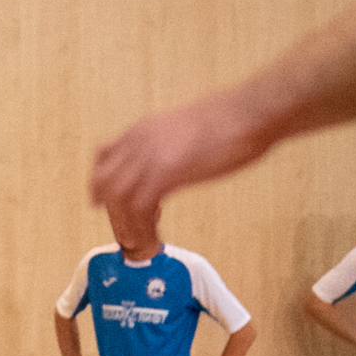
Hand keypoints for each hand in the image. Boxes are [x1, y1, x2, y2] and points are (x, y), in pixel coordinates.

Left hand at [91, 93, 267, 232]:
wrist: (252, 113)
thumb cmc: (231, 122)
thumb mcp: (184, 130)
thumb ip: (166, 147)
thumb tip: (168, 168)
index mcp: (142, 130)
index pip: (103, 159)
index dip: (103, 187)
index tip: (108, 205)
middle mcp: (138, 141)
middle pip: (105, 182)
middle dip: (112, 211)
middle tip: (126, 230)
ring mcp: (150, 156)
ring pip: (118, 198)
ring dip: (124, 225)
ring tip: (136, 243)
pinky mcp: (165, 172)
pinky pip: (139, 208)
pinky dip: (140, 228)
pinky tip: (150, 238)